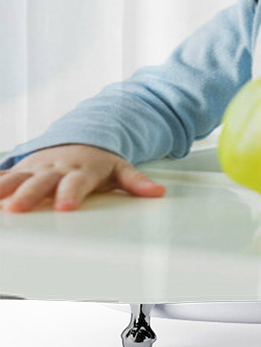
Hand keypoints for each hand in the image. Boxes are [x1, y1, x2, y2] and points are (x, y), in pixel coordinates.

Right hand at [0, 144, 166, 212]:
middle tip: (19, 207)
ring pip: (19, 177)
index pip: (77, 183)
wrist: (82, 139)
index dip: (71, 194)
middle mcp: (58, 167)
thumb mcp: (121, 169)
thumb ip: (137, 182)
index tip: (65, 207)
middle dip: (30, 193)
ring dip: (5, 188)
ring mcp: (38, 167)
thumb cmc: (101, 162)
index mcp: (83, 169)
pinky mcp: (23, 169)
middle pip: (43, 181)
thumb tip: (159, 192)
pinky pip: (5, 175)